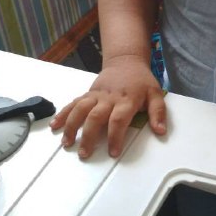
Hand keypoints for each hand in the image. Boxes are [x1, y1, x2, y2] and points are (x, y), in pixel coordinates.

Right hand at [50, 57, 165, 158]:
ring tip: (67, 143)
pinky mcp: (88, 94)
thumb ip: (158, 113)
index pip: (119, 120)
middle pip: (95, 117)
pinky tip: (55, 126)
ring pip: (80, 109)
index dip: (115, 137)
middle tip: (84, 154)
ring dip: (72, 126)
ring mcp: (96, 96)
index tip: (113, 152)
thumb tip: (161, 131)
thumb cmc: (141, 81)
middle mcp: (109, 98)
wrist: (126, 61)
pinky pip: (73, 103)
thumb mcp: (156, 94)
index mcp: (127, 100)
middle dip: (89, 136)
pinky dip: (63, 114)